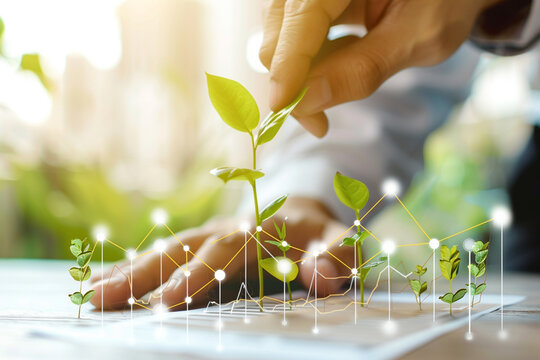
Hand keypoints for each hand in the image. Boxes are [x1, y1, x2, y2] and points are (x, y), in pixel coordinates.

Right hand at [89, 197, 358, 309]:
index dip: (196, 275)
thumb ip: (339, 258)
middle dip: (144, 273)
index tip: (165, 301)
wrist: (303, 212)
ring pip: (167, 248)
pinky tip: (108, 280)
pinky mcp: (200, 243)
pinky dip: (135, 266)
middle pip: (183, 247)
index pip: (225, 251)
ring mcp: (211, 234)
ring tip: (94, 293)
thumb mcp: (346, 244)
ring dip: (130, 270)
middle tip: (105, 299)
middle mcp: (229, 228)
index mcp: (264, 230)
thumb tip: (319, 274)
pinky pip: (165, 253)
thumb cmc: (324, 236)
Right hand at [260, 0, 500, 136]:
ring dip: (296, 76)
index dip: (288, 63)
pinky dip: (306, 66)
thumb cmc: (445, 2)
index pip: (302, 16)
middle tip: (317, 122)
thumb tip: (305, 103)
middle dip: (290, 79)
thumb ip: (362, 69)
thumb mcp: (418, 38)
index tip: (281, 107)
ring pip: (280, 37)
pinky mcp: (311, 5)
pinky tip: (332, 72)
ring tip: (329, 95)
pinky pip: (293, 38)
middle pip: (280, 29)